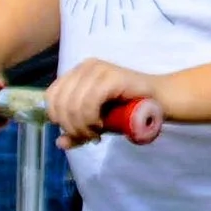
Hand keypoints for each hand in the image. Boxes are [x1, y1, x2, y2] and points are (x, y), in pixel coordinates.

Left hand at [46, 59, 160, 147]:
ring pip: (72, 105)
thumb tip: (60, 143)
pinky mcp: (110, 76)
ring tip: (96, 133)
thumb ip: (77, 131)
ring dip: (82, 126)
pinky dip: (91, 120)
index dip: (58, 118)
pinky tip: (102, 125)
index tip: (77, 131)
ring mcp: (97, 69)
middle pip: (60, 103)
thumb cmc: (127, 110)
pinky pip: (89, 102)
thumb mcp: (96, 123)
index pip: (50, 97)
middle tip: (89, 136)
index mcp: (76, 74)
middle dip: (71, 127)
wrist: (159, 101)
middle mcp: (84, 67)